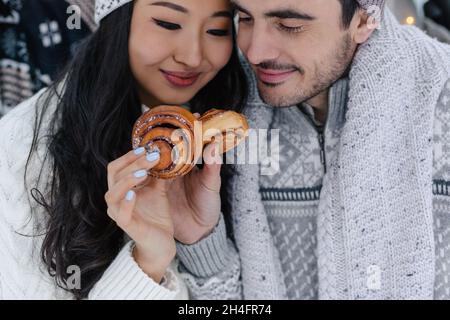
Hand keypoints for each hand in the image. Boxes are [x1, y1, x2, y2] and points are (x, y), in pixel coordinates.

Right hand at [105, 147, 174, 282]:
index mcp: (122, 188)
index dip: (130, 156)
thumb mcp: (159, 190)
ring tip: (143, 173)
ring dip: (127, 180)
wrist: (161, 243)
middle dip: (133, 163)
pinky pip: (121, 214)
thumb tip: (165, 153)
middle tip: (152, 156)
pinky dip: (125, 203)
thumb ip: (159, 174)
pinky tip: (133, 194)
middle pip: (115, 175)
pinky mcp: (127, 226)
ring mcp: (119, 213)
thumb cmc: (157, 216)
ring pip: (113, 193)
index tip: (147, 148)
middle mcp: (116, 199)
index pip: (117, 166)